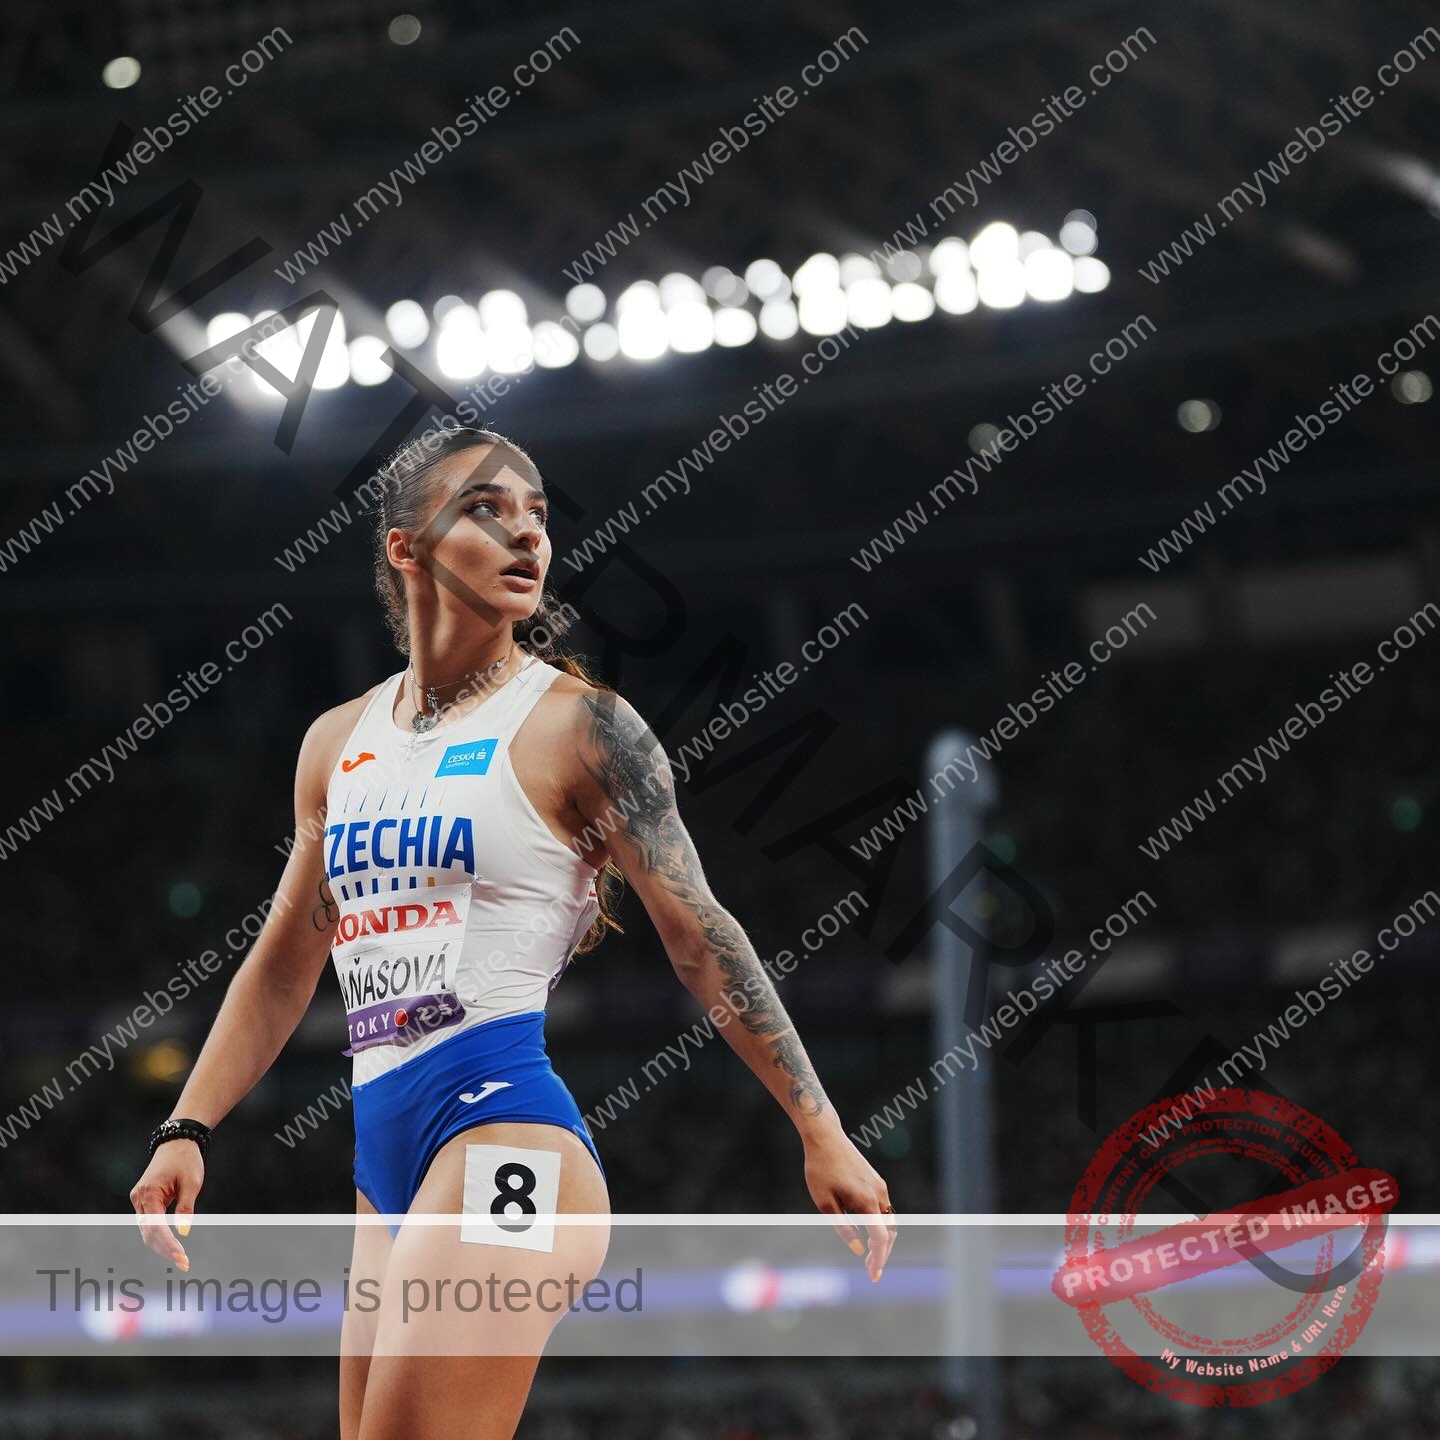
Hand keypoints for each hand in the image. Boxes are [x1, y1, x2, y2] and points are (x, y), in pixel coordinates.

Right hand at [130, 1139, 203, 1270]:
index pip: (156, 1227)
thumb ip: (185, 1208)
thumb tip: (183, 1233)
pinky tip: (171, 1246)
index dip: (168, 1245)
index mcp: (149, 1193)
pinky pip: (149, 1223)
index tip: (182, 1257)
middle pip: (149, 1233)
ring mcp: (139, 1200)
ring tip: (180, 1258)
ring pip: (147, 1230)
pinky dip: (159, 1235)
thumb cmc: (186, 1160)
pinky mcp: (143, 1200)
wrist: (177, 1142)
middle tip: (184, 1263)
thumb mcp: (192, 1183)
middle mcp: (139, 1198)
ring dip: (161, 1245)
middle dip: (165, 1249)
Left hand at [803, 1130, 896, 1281]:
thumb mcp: (825, 1203)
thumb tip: (859, 1250)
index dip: (878, 1260)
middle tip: (871, 1271)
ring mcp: (879, 1186)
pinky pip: (884, 1209)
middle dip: (882, 1253)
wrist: (825, 1137)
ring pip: (889, 1221)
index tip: (873, 1276)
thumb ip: (844, 1228)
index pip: (881, 1239)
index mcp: (867, 1201)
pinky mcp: (876, 1180)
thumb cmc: (820, 1169)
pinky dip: (880, 1225)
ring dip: (883, 1240)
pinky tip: (869, 1232)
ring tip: (870, 1256)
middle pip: (890, 1232)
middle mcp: (879, 1194)